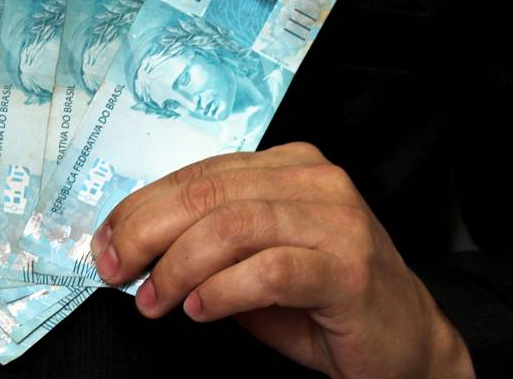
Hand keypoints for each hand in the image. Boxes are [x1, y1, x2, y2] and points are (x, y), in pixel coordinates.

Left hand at [89, 142, 474, 377]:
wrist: (408, 344)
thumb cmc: (326, 303)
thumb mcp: (256, 263)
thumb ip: (207, 244)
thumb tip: (132, 246)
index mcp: (290, 167)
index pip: (198, 174)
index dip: (140, 208)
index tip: (105, 243)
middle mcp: (316, 182)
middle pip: (206, 194)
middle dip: (145, 233)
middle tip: (116, 271)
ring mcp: (337, 221)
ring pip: (232, 226)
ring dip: (179, 268)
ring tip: (157, 301)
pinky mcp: (349, 268)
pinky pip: (268, 270)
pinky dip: (222, 291)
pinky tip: (202, 311)